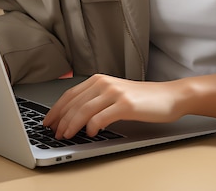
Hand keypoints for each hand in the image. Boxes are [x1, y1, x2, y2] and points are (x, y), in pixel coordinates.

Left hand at [42, 74, 182, 138]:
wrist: (168, 96)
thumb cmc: (142, 99)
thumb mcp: (114, 94)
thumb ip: (96, 100)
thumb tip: (73, 117)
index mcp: (99, 79)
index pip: (70, 94)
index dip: (56, 110)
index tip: (47, 122)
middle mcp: (104, 83)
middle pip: (74, 103)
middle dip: (61, 120)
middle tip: (55, 133)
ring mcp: (115, 93)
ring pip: (84, 110)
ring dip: (72, 125)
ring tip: (67, 136)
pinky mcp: (125, 104)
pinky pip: (101, 117)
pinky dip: (92, 127)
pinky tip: (89, 133)